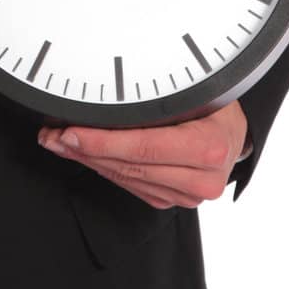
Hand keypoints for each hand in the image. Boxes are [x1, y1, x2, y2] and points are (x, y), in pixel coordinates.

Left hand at [37, 99, 251, 208]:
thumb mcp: (197, 88)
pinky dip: (104, 168)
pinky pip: (130, 185)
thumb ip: (161, 95)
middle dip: (84, 150)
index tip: (69, 133)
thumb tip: (112, 90)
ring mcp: (188, 195)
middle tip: (52, 135)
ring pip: (125, 178)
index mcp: (209, 148)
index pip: (143, 147)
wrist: (236, 129)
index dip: (102, 142)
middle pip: (129, 166)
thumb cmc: (216, 103)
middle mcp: (202, 179)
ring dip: (87, 160)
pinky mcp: (173, 200)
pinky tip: (83, 154)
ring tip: (57, 142)